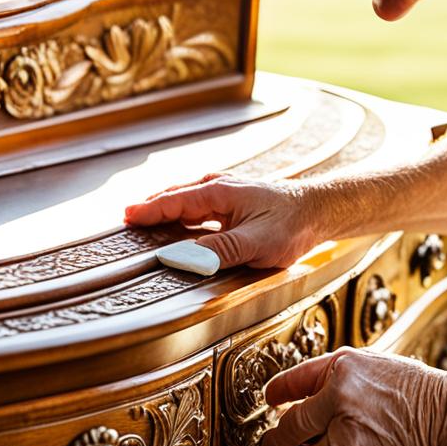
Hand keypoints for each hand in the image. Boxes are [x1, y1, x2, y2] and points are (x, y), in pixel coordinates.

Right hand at [124, 173, 326, 268]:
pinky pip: (199, 206)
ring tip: (145, 221)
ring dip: (166, 209)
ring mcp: (226, 194)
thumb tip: (185, 257)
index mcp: (220, 193)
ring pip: (187, 200)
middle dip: (151, 206)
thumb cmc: (293, 224)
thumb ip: (220, 251)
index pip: (175, 201)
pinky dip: (182, 213)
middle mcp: (220, 188)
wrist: (319, 210)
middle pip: (176, 196)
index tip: (127, 217)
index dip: (149, 210)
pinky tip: (178, 225)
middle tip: (128, 219)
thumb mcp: (257, 243)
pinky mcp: (233, 204)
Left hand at [259, 347, 446, 445]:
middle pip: (290, 417)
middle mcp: (337, 385)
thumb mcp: (377, 368)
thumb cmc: (421, 394)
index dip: (276, 392)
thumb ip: (344, 381)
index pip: (295, 377)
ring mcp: (340, 416)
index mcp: (343, 362)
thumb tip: (314, 402)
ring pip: (296, 443)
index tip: (270, 400)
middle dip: (276, 437)